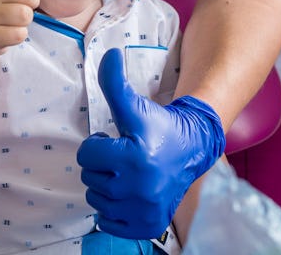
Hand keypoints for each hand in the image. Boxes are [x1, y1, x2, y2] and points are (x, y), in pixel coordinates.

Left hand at [76, 48, 225, 238]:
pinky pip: (109, 222)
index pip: (87, 155)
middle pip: (90, 179)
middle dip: (102, 165)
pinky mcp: (147, 225)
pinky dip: (115, 210)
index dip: (99, 144)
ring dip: (106, 186)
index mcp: (133, 158)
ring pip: (97, 200)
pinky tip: (130, 193)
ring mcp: (143, 210)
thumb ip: (114, 83)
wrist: (193, 150)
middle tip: (122, 156)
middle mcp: (138, 189)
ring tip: (126, 174)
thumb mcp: (135, 105)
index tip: (115, 140)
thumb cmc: (160, 126)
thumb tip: (108, 54)